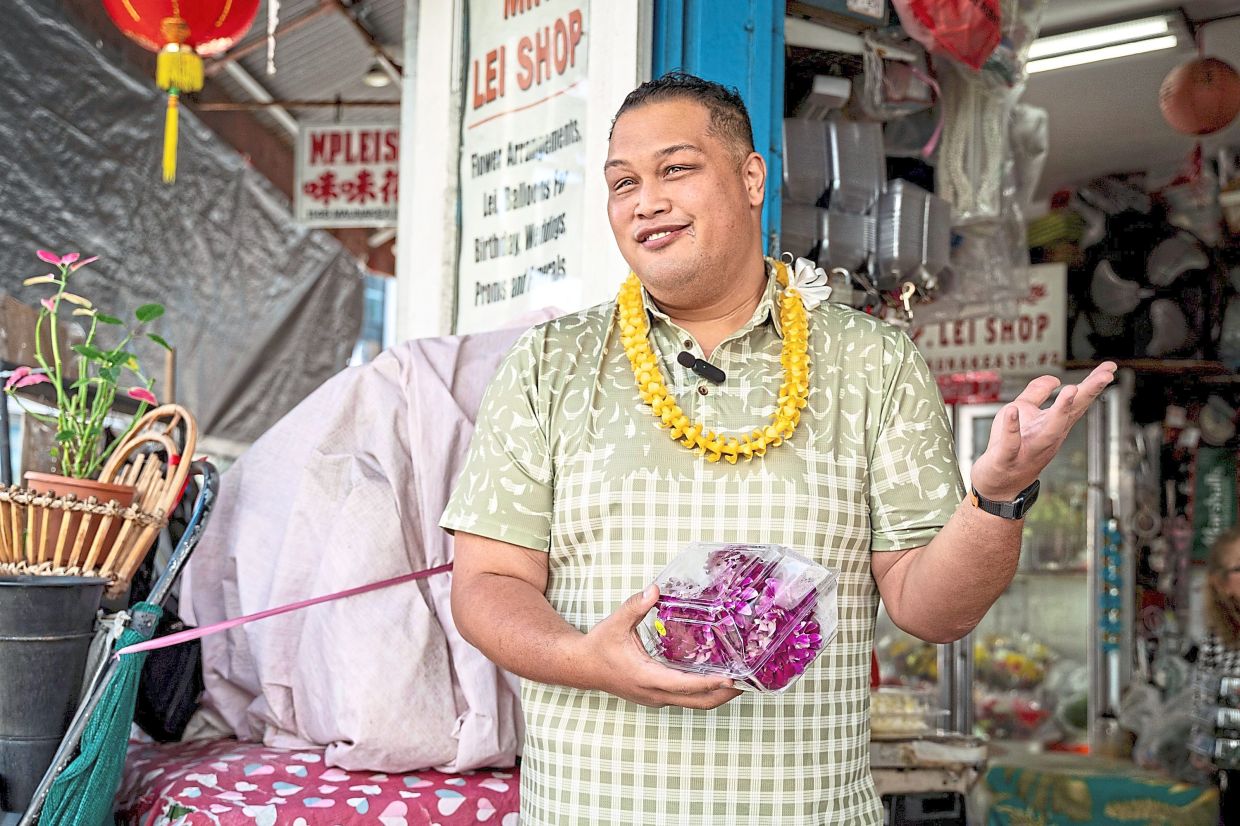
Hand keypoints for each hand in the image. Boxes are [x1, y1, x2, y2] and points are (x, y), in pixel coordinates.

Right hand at [579, 585, 742, 709]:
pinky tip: (714, 677)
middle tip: (749, 682)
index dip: (710, 683)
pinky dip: (703, 692)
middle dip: (724, 694)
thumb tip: (656, 589)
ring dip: (717, 695)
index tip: (732, 678)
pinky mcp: (655, 696)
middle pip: (698, 702)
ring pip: (694, 703)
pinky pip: (685, 699)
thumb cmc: (598, 646)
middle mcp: (655, 693)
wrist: (580, 667)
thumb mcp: (616, 623)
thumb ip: (636, 606)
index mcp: (647, 677)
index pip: (685, 685)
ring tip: (740, 681)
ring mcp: (656, 697)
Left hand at [969, 362, 1116, 500]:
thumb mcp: (1022, 412)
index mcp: (1053, 425)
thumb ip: (1036, 393)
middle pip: (1072, 414)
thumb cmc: (1010, 447)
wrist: (997, 486)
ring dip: (1060, 411)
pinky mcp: (1007, 458)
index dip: (1094, 384)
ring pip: (1049, 431)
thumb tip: (1055, 378)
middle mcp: (1048, 437)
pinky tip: (1012, 410)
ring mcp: (1029, 449)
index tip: (1110, 367)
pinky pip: (1011, 443)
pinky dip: (1011, 428)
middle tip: (1105, 376)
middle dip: (1088, 394)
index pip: (1077, 402)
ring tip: (1070, 389)